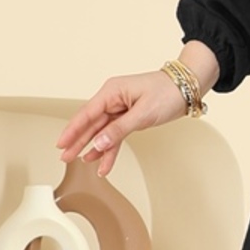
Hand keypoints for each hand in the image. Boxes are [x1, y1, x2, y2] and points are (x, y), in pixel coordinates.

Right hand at [55, 71, 188, 176]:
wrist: (188, 88)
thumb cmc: (168, 92)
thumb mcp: (143, 113)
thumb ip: (120, 129)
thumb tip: (99, 142)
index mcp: (112, 92)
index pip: (87, 113)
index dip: (72, 130)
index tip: (61, 143)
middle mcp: (113, 99)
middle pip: (91, 123)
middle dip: (78, 141)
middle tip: (65, 157)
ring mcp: (121, 109)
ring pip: (102, 131)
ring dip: (92, 147)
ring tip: (80, 162)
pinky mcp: (129, 117)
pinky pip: (115, 135)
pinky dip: (110, 148)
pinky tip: (102, 161)